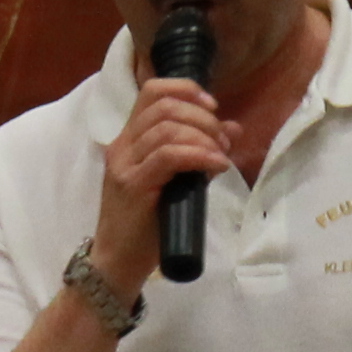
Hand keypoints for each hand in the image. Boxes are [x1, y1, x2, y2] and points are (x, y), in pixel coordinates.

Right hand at [90, 69, 231, 294]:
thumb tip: (233, 129)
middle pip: (164, 106)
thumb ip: (200, 152)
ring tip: (220, 155)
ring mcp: (125, 164)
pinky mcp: (132, 184)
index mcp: (130, 138)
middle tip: (223, 140)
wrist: (119, 261)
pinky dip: (198, 155)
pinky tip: (215, 165)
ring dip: (203, 136)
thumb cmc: (147, 223)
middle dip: (202, 117)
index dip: (187, 90)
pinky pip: (168, 156)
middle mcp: (123, 145)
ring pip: (166, 129)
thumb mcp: (179, 181)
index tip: (213, 107)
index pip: (153, 91)